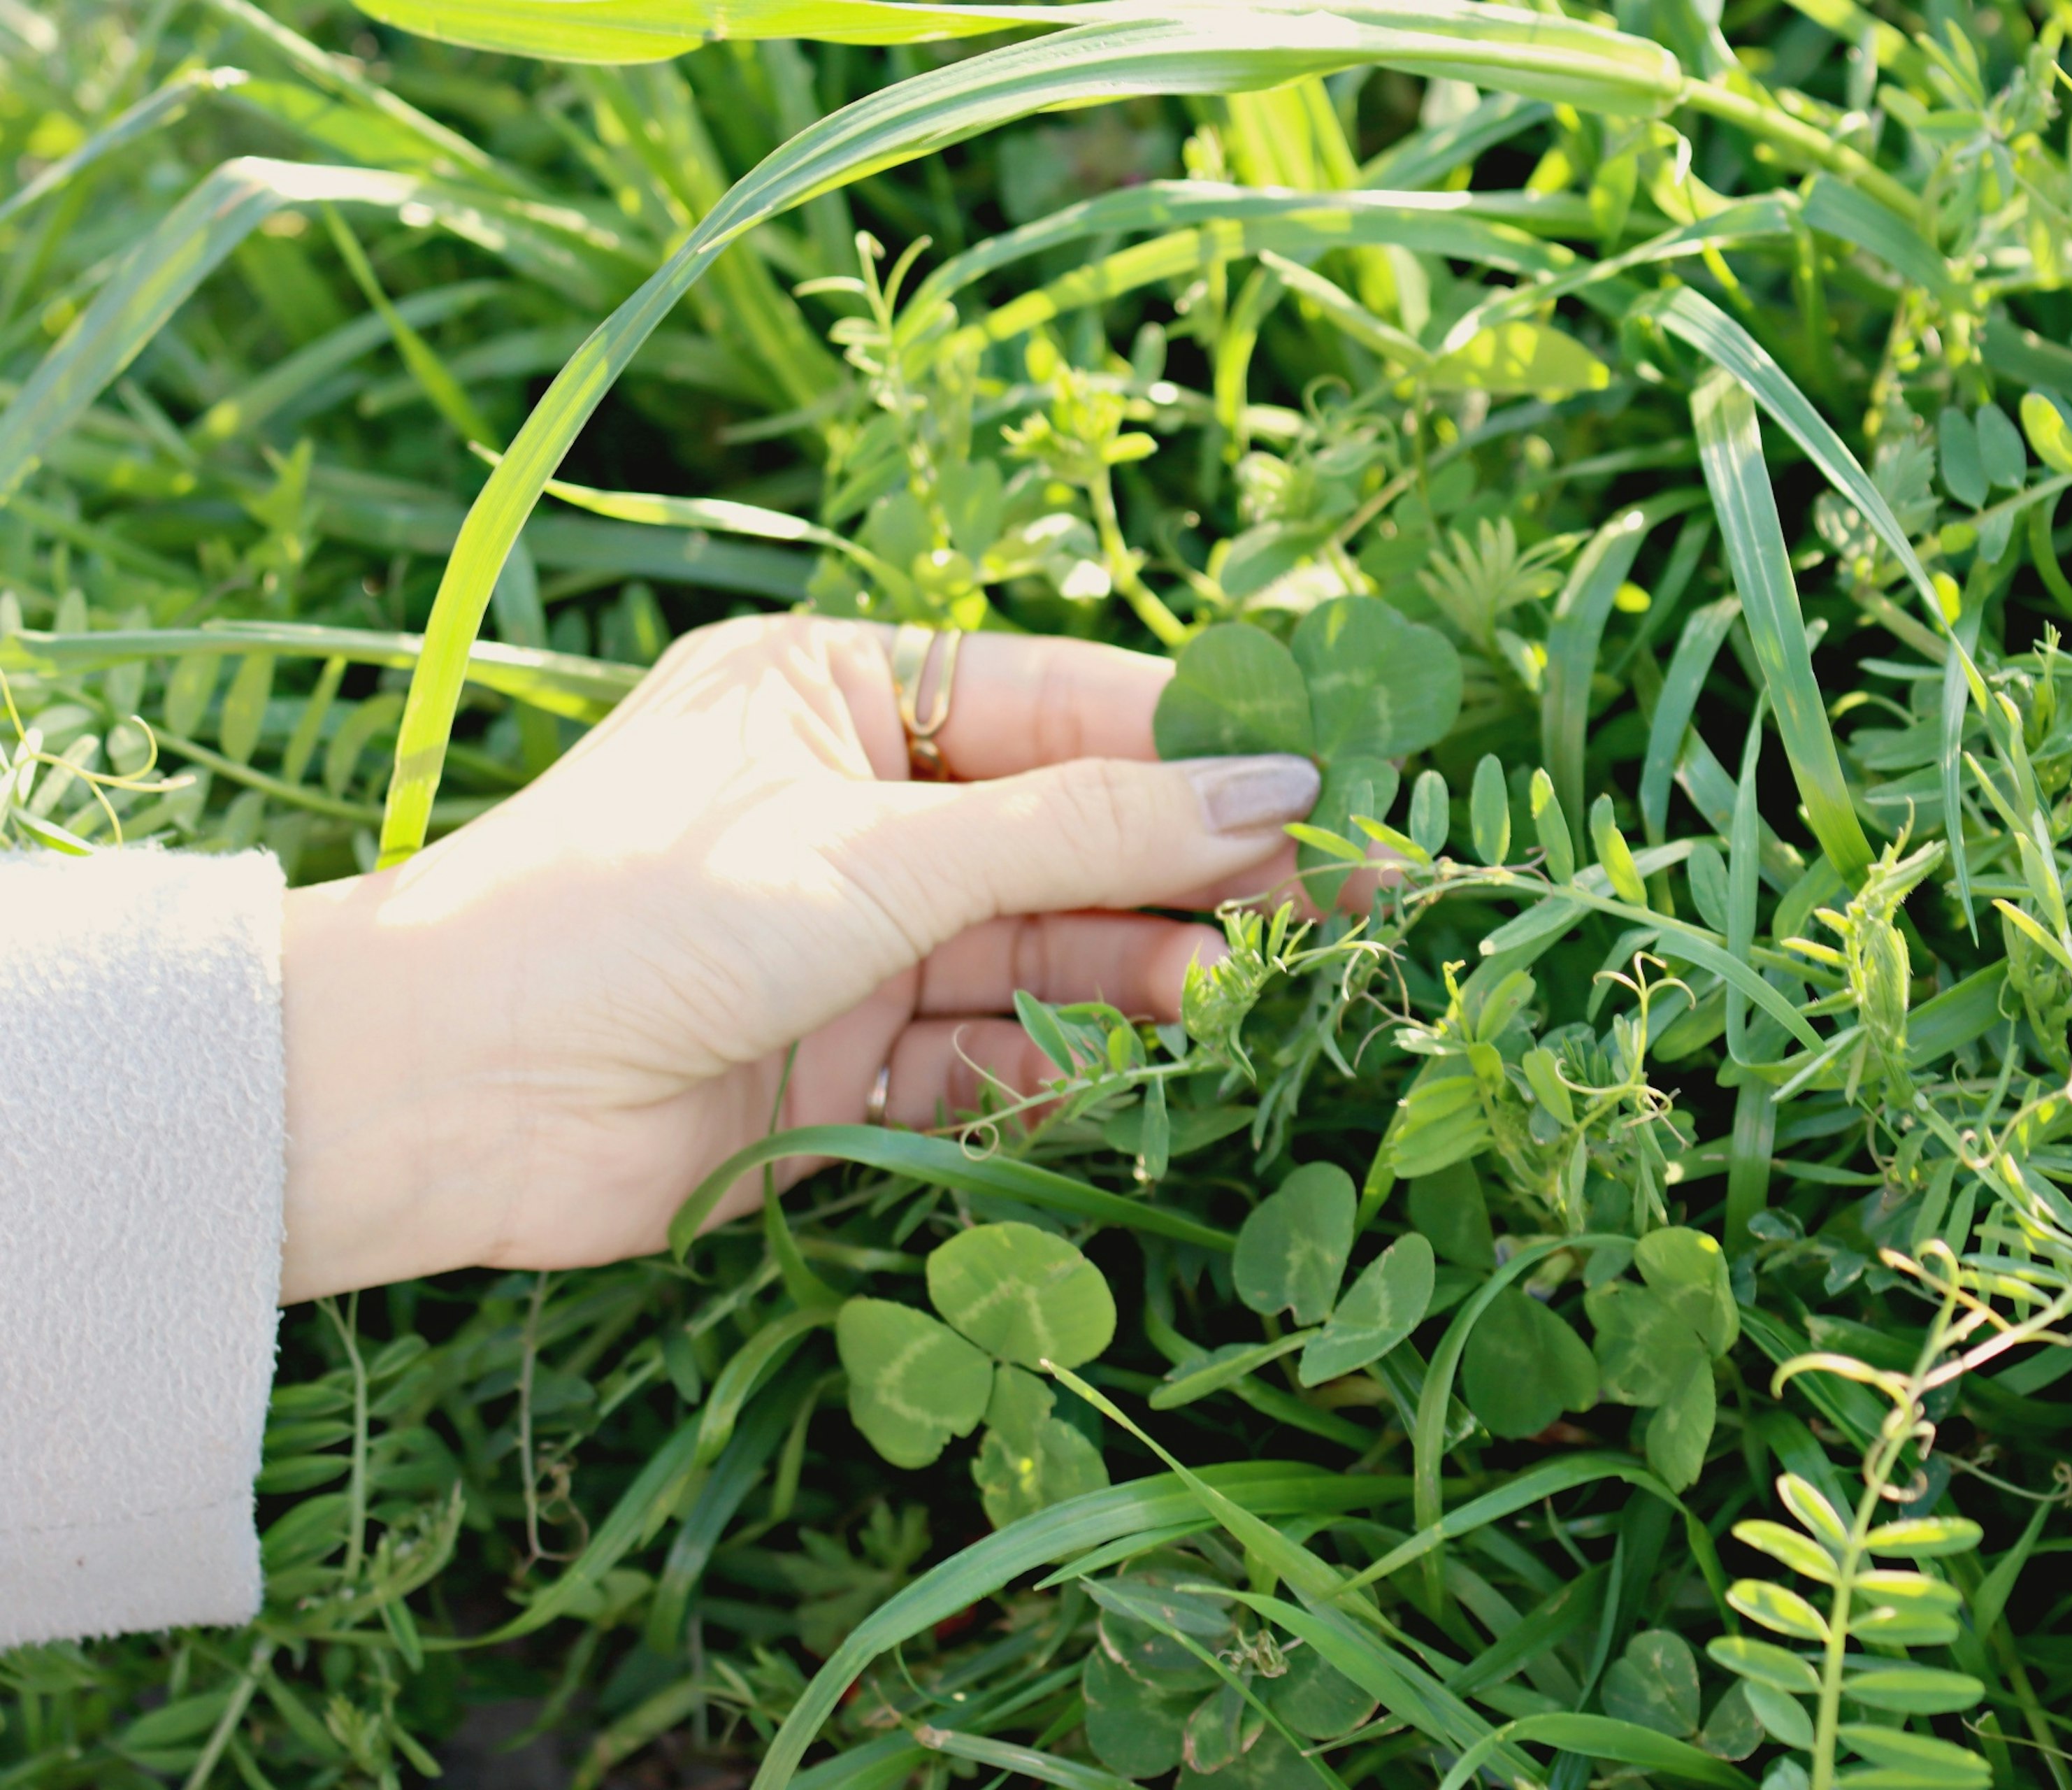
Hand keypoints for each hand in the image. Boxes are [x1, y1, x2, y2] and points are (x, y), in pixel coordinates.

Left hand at [276, 615, 1318, 1302]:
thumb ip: (1084, 831)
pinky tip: (1116, 1076)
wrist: (444, 1095)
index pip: (1066, 707)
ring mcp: (856, 938)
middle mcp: (860, 807)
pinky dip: (1052, 1068)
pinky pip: (986, 1055)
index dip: (1202, 750)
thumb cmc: (642, 911)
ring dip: (1137, 977)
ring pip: (1042, 950)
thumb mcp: (882, 850)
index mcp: (846, 694)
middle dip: (1191, 877)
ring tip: (1233, 1005)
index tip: (1332, 791)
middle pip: (1072, 835)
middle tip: (1329, 918)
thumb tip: (1274, 789)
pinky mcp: (847, 1063)